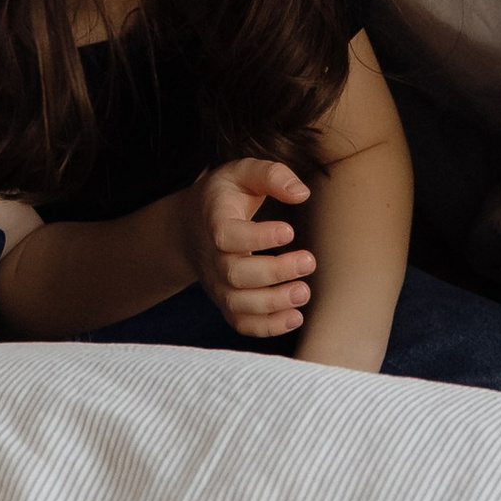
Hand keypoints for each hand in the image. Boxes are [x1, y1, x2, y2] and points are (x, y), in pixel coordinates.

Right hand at [181, 158, 316, 337]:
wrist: (191, 227)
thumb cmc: (225, 197)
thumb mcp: (242, 173)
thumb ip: (271, 176)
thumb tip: (301, 193)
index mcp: (215, 221)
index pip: (228, 235)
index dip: (257, 237)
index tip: (289, 231)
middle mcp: (213, 257)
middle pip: (235, 274)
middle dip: (274, 272)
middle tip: (309, 261)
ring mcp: (218, 283)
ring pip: (238, 303)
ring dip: (273, 303)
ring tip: (304, 292)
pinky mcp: (227, 302)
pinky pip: (241, 323)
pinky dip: (266, 327)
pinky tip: (295, 317)